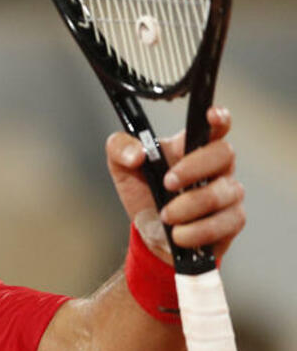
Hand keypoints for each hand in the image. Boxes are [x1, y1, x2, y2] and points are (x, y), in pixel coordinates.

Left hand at [106, 107, 244, 259]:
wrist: (149, 233)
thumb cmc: (144, 193)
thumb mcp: (121, 168)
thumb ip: (120, 149)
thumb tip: (136, 153)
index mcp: (192, 147)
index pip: (215, 126)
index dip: (219, 118)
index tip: (211, 116)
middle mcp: (216, 166)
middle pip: (223, 154)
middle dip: (193, 169)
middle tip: (167, 184)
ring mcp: (228, 192)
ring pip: (222, 193)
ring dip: (189, 206)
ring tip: (166, 216)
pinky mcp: (232, 220)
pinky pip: (224, 223)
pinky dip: (196, 231)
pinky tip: (179, 234)